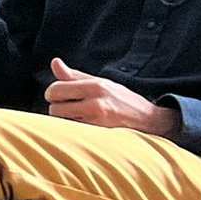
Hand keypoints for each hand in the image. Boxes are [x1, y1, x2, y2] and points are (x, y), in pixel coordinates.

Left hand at [46, 58, 178, 133]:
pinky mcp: (98, 136)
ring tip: (79, 116)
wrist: (147, 120)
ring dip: (64, 121)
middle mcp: (96, 103)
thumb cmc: (121, 99)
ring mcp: (97, 122)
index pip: (55, 89)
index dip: (53, 93)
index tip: (61, 95)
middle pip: (54, 108)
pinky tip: (84, 126)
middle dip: (58, 108)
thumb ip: (74, 76)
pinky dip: (73, 130)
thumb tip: (55, 62)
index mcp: (95, 86)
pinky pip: (72, 133)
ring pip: (61, 123)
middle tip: (71, 107)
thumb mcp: (100, 82)